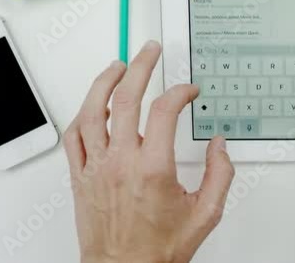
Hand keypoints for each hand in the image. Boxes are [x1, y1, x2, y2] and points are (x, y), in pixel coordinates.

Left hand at [64, 41, 233, 262]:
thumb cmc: (157, 250)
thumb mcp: (205, 214)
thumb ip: (220, 175)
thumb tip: (220, 146)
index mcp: (153, 168)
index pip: (164, 110)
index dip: (179, 92)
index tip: (188, 91)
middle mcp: (121, 163)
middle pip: (125, 99)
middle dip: (140, 67)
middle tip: (149, 51)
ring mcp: (97, 168)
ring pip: (92, 112)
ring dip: (104, 82)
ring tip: (117, 66)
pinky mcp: (81, 178)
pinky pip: (74, 138)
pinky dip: (81, 115)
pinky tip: (91, 105)